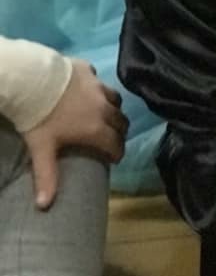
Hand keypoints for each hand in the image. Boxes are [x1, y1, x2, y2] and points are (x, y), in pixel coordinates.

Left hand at [22, 60, 127, 208]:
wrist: (33, 80)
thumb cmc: (40, 117)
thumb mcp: (42, 148)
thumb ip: (47, 176)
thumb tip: (44, 206)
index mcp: (96, 128)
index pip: (116, 144)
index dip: (117, 153)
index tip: (114, 158)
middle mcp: (103, 107)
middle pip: (121, 121)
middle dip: (119, 132)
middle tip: (111, 138)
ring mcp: (98, 86)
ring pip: (115, 99)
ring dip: (113, 109)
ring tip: (105, 113)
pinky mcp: (89, 69)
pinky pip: (99, 80)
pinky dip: (97, 87)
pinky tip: (87, 89)